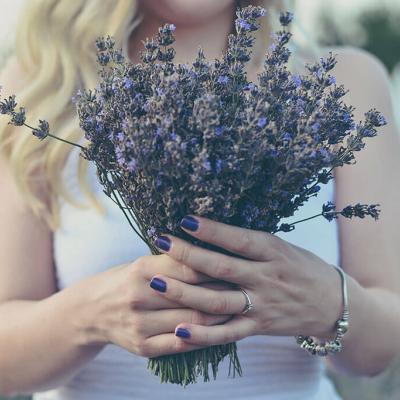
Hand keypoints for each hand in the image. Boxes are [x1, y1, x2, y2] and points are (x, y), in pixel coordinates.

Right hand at [77, 254, 233, 357]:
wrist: (91, 311)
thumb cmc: (126, 280)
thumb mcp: (143, 262)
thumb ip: (174, 258)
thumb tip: (212, 248)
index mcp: (141, 269)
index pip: (188, 267)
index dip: (216, 266)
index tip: (237, 264)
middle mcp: (139, 296)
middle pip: (194, 296)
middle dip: (224, 292)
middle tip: (247, 287)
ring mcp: (140, 324)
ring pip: (193, 322)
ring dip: (220, 316)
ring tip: (239, 308)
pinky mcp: (142, 346)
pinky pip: (182, 344)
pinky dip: (205, 336)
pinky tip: (220, 330)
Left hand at [150, 215, 342, 346]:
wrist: (333, 303)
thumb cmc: (302, 267)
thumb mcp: (281, 247)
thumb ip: (249, 243)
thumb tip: (210, 230)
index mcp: (273, 252)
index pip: (238, 240)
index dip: (212, 230)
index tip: (184, 219)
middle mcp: (266, 278)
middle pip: (221, 268)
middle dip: (188, 255)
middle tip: (161, 241)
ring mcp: (261, 305)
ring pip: (218, 301)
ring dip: (185, 293)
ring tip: (157, 282)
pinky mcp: (258, 327)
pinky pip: (227, 333)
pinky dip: (203, 334)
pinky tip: (179, 329)